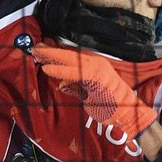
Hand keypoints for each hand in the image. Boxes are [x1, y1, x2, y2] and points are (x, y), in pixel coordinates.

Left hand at [26, 43, 156, 137]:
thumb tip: (61, 84)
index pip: (72, 55)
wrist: (127, 113)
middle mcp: (96, 62)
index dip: (55, 51)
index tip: (40, 48)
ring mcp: (97, 68)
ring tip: (37, 55)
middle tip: (34, 48)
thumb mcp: (88, 93)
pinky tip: (47, 69)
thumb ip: (76, 86)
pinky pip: (74, 72)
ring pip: (70, 58)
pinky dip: (60, 70)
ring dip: (52, 56)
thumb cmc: (110, 105)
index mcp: (94, 64)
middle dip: (50, 50)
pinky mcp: (97, 77)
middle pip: (69, 53)